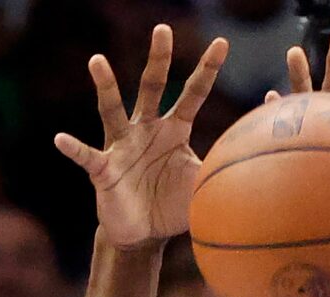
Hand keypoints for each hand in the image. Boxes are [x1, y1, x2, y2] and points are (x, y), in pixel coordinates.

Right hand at [52, 25, 227, 250]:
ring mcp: (121, 145)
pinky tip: (61, 139)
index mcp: (174, 129)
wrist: (143, 233)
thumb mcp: (203, 186)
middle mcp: (146, 128)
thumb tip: (268, 168)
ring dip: (106, 86)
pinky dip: (74, 148)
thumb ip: (228, 171)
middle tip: (163, 29)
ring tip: (97, 61)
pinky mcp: (103, 169)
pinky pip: (86, 156)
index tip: (222, 43)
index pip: (193, 94)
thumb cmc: (173, 205)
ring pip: (113, 110)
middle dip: (159, 59)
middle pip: (152, 86)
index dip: (207, 70)